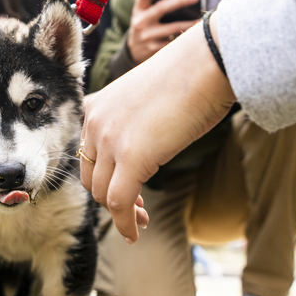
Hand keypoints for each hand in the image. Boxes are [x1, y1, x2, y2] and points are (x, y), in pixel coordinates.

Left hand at [80, 15, 235, 242]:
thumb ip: (130, 122)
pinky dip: (125, 223)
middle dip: (111, 197)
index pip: (88, 155)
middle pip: (91, 177)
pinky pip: (119, 202)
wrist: (207, 62)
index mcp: (95, 107)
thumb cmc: (188, 77)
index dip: (105, 178)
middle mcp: (94, 123)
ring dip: (121, 213)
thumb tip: (140, 147)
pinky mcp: (132, 157)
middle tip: (137, 209)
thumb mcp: (144, 99)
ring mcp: (109, 140)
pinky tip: (136, 233)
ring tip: (141, 221)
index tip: (128, 190)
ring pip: (103, 193)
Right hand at [126, 0, 199, 63]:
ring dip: (189, 24)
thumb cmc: (144, 26)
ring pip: (172, 28)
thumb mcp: (143, 14)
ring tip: (201, 20)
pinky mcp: (154, 49)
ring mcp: (147, 36)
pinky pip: (173, 42)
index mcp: (138, 9)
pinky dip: (185, 38)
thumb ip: (155, 3)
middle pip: (161, 8)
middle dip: (180, 1)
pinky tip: (194, 35)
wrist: (133, 51)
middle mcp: (140, 22)